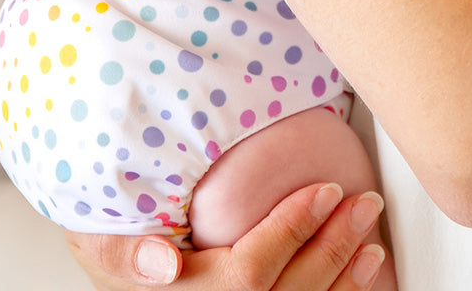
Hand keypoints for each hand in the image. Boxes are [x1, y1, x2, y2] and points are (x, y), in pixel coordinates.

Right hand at [65, 183, 386, 290]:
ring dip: (344, 282)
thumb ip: (125, 252)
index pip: (247, 275)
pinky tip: (359, 277)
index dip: (291, 233)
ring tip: (373, 243)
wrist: (116, 256)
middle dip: (332, 250)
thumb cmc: (108, 236)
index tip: (325, 189)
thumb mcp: (99, 238)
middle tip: (365, 203)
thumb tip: (166, 265)